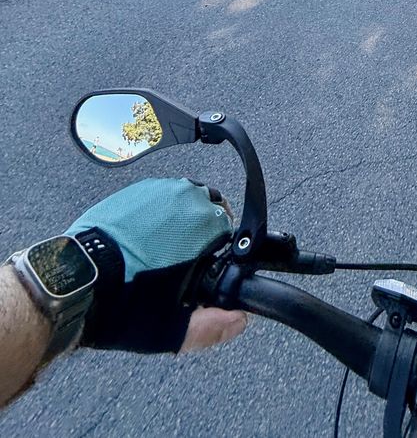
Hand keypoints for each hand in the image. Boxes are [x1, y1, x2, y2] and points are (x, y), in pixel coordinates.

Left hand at [66, 178, 243, 354]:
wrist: (75, 284)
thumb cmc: (122, 302)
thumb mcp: (172, 329)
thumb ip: (213, 326)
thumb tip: (238, 319)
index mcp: (203, 224)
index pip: (230, 228)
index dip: (221, 251)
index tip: (208, 268)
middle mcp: (184, 197)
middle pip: (209, 209)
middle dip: (203, 232)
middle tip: (185, 261)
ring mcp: (156, 190)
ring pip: (184, 200)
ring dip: (182, 220)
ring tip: (164, 251)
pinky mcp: (132, 191)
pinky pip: (158, 198)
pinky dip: (157, 215)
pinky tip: (143, 241)